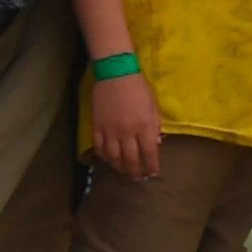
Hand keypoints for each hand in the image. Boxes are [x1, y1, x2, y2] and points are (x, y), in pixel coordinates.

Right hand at [87, 70, 164, 184]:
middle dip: (135, 171)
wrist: (115, 74)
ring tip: (122, 169)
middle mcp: (127, 132)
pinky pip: (98, 145)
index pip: (149, 153)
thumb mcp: (153, 107)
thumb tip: (155, 144)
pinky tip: (106, 158)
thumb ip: (154, 126)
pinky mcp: (96, 125)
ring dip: (118, 165)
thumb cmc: (138, 89)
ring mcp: (110, 130)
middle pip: (131, 158)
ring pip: (113, 155)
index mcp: (144, 127)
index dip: (151, 166)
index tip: (152, 173)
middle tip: (137, 177)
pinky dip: (102, 154)